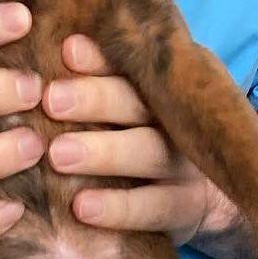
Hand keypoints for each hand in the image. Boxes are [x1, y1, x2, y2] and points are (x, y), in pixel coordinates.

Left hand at [45, 35, 244, 249]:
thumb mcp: (123, 113)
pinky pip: (155, 207)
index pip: (130, 67)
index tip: (67, 51)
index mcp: (158, 89)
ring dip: (103, 153)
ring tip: (58, 154)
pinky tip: (81, 207)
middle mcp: (177, 120)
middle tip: (51, 100)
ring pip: (148, 152)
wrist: (206, 201)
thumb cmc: (137, 143)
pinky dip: (118, 207)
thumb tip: (53, 53)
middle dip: (95, 99)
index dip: (100, 59)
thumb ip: (93, 87)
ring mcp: (187, 164)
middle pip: (138, 104)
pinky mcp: (187, 207)